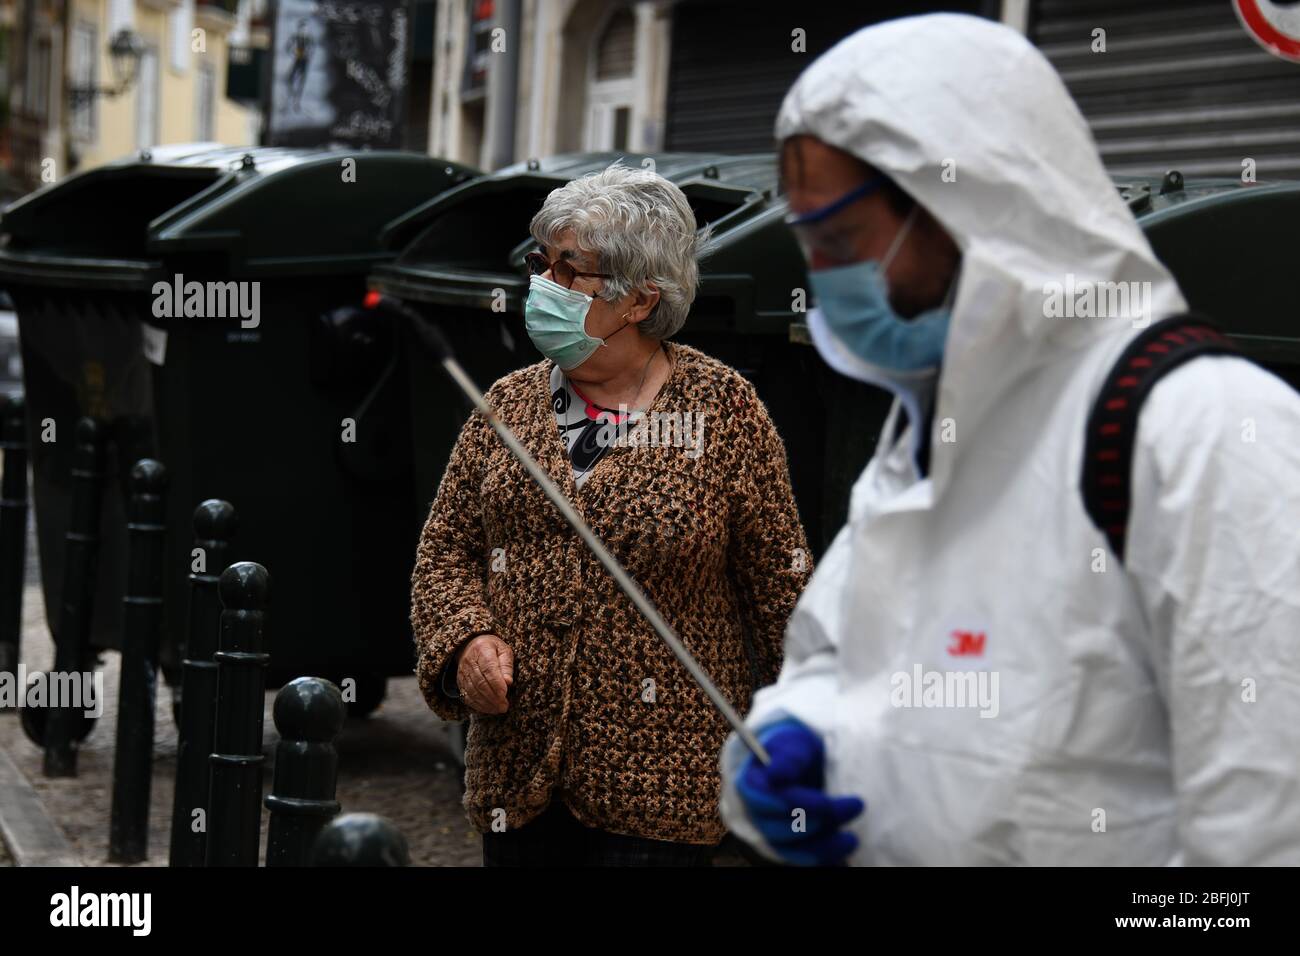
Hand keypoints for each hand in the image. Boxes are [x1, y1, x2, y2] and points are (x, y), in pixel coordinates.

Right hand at [456, 634, 513, 714]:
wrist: (470, 645)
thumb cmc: (492, 648)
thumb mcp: (503, 650)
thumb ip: (506, 665)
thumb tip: (508, 682)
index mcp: (482, 650)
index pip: (488, 669)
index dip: (496, 683)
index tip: (505, 693)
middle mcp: (470, 662)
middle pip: (480, 682)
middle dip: (493, 697)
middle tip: (504, 706)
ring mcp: (463, 673)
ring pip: (473, 691)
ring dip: (486, 703)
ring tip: (499, 709)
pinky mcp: (460, 682)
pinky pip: (467, 696)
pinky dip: (478, 705)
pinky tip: (489, 709)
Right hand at [736, 718, 864, 865]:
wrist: (802, 764)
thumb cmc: (796, 751)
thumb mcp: (794, 744)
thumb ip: (788, 758)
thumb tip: (775, 774)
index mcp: (751, 784)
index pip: (763, 799)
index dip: (791, 804)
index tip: (824, 803)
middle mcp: (756, 814)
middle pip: (778, 828)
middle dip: (819, 820)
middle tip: (855, 805)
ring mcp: (771, 834)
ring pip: (791, 851)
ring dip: (823, 847)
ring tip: (852, 838)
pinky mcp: (789, 849)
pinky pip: (803, 860)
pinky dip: (824, 858)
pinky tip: (845, 847)